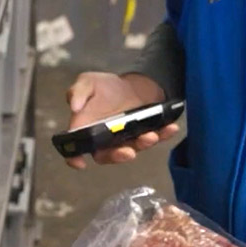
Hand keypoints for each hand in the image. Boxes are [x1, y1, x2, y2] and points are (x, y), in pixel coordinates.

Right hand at [62, 72, 178, 169]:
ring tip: (151, 136)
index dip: (75, 158)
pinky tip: (171, 127)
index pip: (78, 149)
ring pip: (134, 148)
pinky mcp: (146, 134)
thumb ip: (78, 92)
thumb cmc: (105, 88)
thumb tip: (74, 106)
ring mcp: (128, 140)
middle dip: (118, 156)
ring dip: (143, 145)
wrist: (131, 84)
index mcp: (88, 131)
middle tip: (128, 152)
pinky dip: (164, 134)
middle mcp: (107, 141)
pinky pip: (156, 138)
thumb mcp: (88, 83)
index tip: (80, 163)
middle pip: (108, 155)